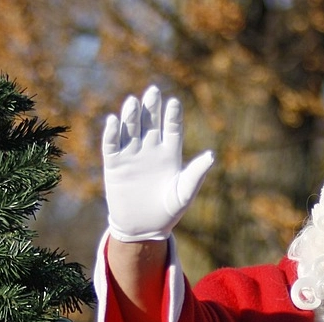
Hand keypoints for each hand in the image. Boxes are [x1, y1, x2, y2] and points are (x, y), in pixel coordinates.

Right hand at [102, 86, 214, 241]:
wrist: (143, 228)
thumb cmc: (168, 212)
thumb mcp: (184, 194)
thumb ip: (195, 174)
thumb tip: (211, 156)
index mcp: (170, 153)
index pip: (171, 127)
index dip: (172, 115)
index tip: (173, 102)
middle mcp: (150, 149)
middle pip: (150, 122)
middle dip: (151, 107)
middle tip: (153, 92)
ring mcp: (131, 155)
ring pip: (130, 128)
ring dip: (131, 115)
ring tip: (133, 102)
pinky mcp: (114, 164)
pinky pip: (111, 144)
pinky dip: (111, 133)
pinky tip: (113, 121)